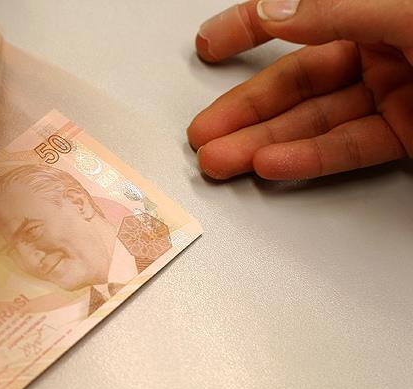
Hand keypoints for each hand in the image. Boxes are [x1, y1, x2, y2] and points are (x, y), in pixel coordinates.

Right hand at [188, 0, 412, 179]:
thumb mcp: (407, 11)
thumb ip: (340, 11)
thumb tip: (277, 11)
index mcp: (376, 12)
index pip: (298, 19)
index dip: (247, 30)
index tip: (210, 44)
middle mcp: (383, 52)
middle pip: (296, 84)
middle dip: (244, 112)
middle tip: (206, 133)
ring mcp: (394, 95)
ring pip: (314, 122)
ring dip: (263, 144)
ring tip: (223, 159)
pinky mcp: (407, 135)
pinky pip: (349, 148)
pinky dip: (309, 160)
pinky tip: (271, 164)